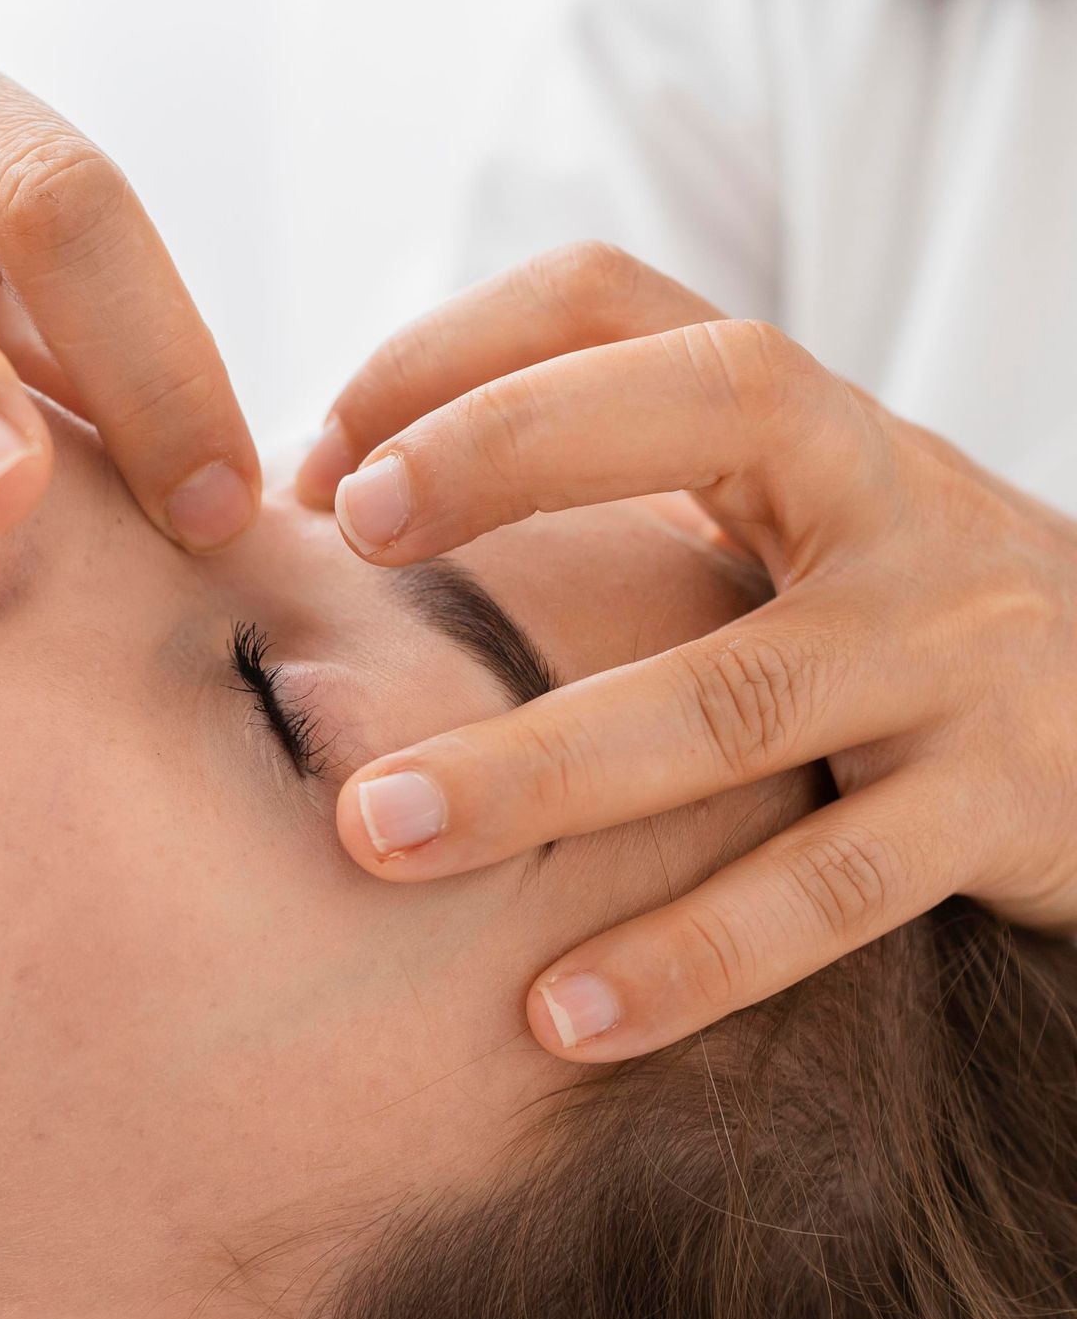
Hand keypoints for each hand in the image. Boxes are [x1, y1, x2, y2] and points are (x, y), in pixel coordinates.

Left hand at [295, 241, 1076, 1059]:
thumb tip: (318, 495)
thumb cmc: (887, 624)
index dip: (458, 345)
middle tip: (351, 537)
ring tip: (382, 832)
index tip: (320, 463)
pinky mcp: (1001, 805)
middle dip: (513, 452)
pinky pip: (831, 887)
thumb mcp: (775, 523)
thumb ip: (601, 495)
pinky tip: (563, 1016)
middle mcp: (887, 500)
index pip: (618, 302)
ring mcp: (950, 651)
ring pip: (741, 693)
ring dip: (546, 767)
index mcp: (800, 422)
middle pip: (713, 408)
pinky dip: (693, 956)